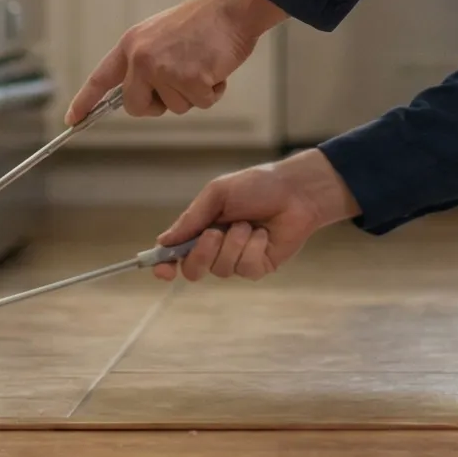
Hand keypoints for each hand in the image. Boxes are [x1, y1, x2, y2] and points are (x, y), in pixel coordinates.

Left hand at [67, 0, 286, 122]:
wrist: (231, 8)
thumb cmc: (202, 23)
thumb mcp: (160, 35)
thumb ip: (145, 62)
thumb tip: (139, 96)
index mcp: (131, 44)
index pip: (101, 78)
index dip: (84, 101)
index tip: (72, 120)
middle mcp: (141, 58)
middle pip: (136, 106)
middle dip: (157, 105)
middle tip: (179, 84)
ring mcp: (164, 69)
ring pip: (174, 108)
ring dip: (193, 94)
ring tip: (202, 64)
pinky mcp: (190, 79)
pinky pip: (200, 104)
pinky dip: (213, 92)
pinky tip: (216, 68)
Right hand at [154, 149, 360, 281]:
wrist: (294, 191)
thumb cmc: (256, 186)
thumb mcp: (218, 194)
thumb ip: (192, 218)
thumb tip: (164, 241)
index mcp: (201, 228)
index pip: (175, 253)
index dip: (165, 265)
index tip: (163, 269)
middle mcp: (216, 247)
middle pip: (193, 270)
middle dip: (202, 254)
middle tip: (215, 233)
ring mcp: (237, 259)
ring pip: (221, 269)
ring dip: (234, 244)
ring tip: (249, 224)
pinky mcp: (258, 266)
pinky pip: (246, 269)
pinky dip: (254, 249)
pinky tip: (263, 234)